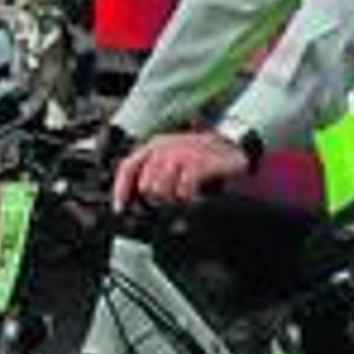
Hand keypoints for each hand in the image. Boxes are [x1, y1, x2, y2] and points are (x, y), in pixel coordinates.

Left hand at [111, 130, 249, 211]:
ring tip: (185, 196)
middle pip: (145, 185)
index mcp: (155, 146)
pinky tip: (196, 194)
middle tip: (174, 198)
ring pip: (161, 189)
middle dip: (158, 198)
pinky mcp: (198, 162)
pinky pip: (183, 189)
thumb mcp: (173, 162)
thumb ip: (154, 176)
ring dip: (174, 198)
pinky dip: (189, 197)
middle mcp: (164, 147)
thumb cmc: (201, 158)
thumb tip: (136, 200)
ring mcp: (181, 153)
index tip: (120, 208)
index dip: (121, 190)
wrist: (233, 149)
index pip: (128, 167)